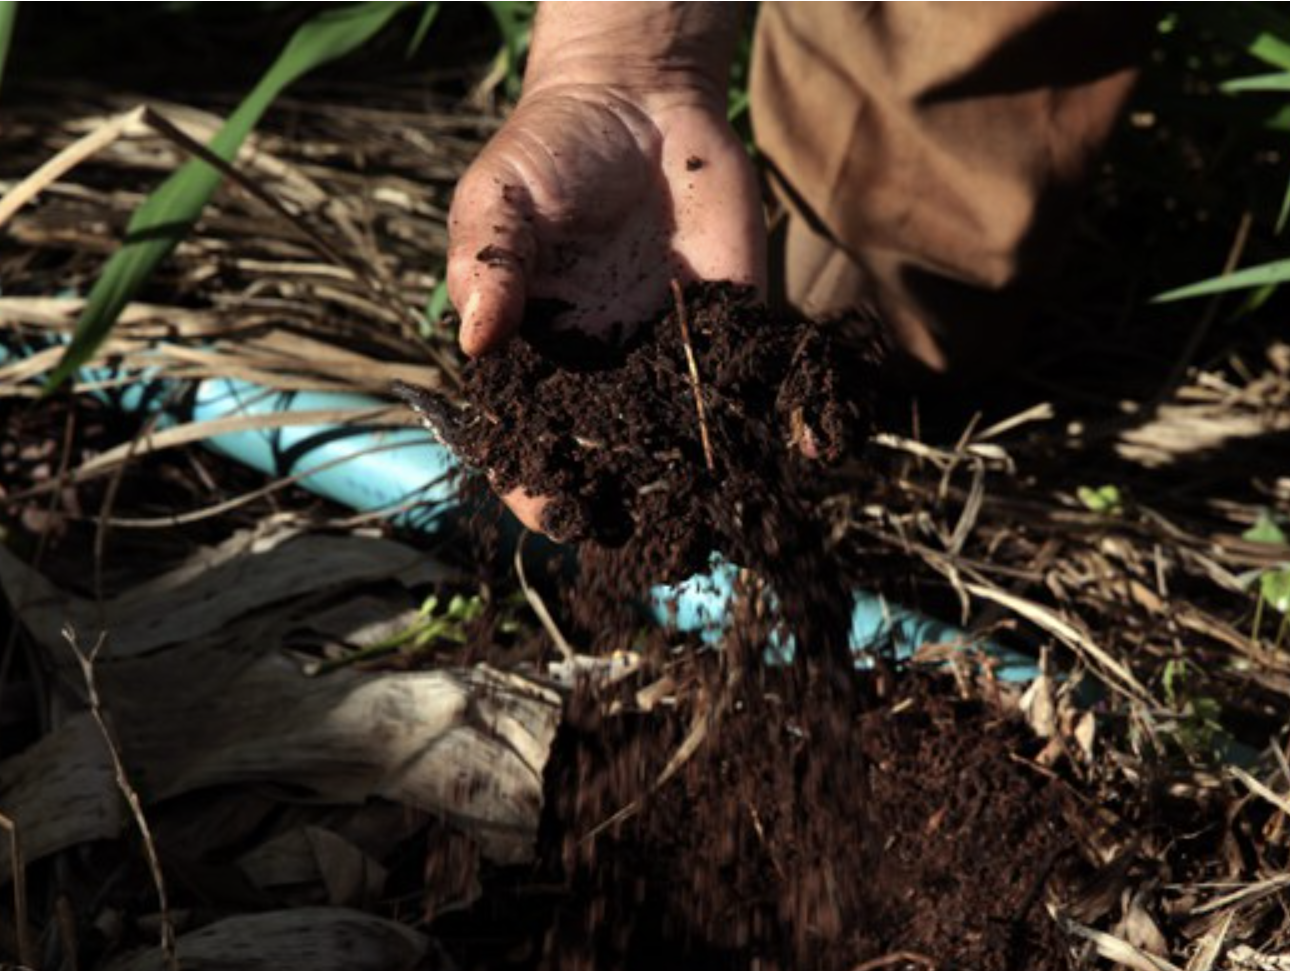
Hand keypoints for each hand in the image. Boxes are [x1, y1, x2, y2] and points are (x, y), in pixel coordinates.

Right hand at [446, 5, 764, 533]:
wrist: (641, 104)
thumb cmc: (549, 153)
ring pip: (694, 450)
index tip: (559, 518)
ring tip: (739, 521)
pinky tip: (815, 447)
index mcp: (535, 366)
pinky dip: (795, 423)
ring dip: (719, 489)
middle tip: (664, 547)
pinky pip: (766, 394)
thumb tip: (474, 338)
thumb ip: (488, 264)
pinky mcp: (738, 340)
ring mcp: (671, 369)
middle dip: (638, 514)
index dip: (537, 492)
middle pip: (615, 470)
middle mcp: (603, 384)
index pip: (527, 451)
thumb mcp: (498, 197)